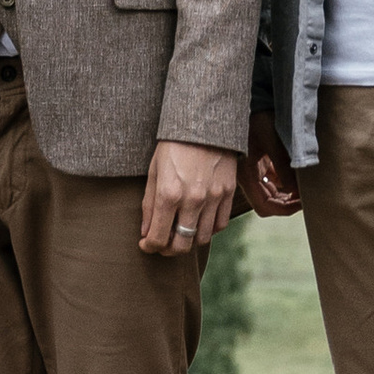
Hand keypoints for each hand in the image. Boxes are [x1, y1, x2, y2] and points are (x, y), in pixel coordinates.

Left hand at [142, 140, 237, 257]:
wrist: (203, 123)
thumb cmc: (173, 146)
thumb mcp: (154, 172)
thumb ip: (149, 205)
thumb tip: (146, 233)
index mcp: (169, 194)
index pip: (158, 237)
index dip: (149, 246)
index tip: (146, 244)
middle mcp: (193, 200)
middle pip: (182, 244)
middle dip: (168, 250)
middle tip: (162, 244)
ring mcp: (213, 198)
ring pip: (202, 238)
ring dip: (189, 240)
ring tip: (180, 232)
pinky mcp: (228, 193)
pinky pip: (220, 225)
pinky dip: (208, 229)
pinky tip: (199, 221)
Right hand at [246, 112, 300, 215]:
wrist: (252, 101)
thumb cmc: (258, 118)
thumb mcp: (272, 141)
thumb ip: (283, 167)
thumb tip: (296, 190)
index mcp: (246, 174)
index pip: (263, 206)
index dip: (283, 209)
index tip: (300, 202)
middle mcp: (246, 176)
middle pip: (267, 202)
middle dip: (287, 203)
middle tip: (305, 197)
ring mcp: (252, 170)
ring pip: (270, 193)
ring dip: (286, 194)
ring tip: (303, 187)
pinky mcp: (257, 163)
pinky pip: (271, 181)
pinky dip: (284, 182)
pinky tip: (295, 176)